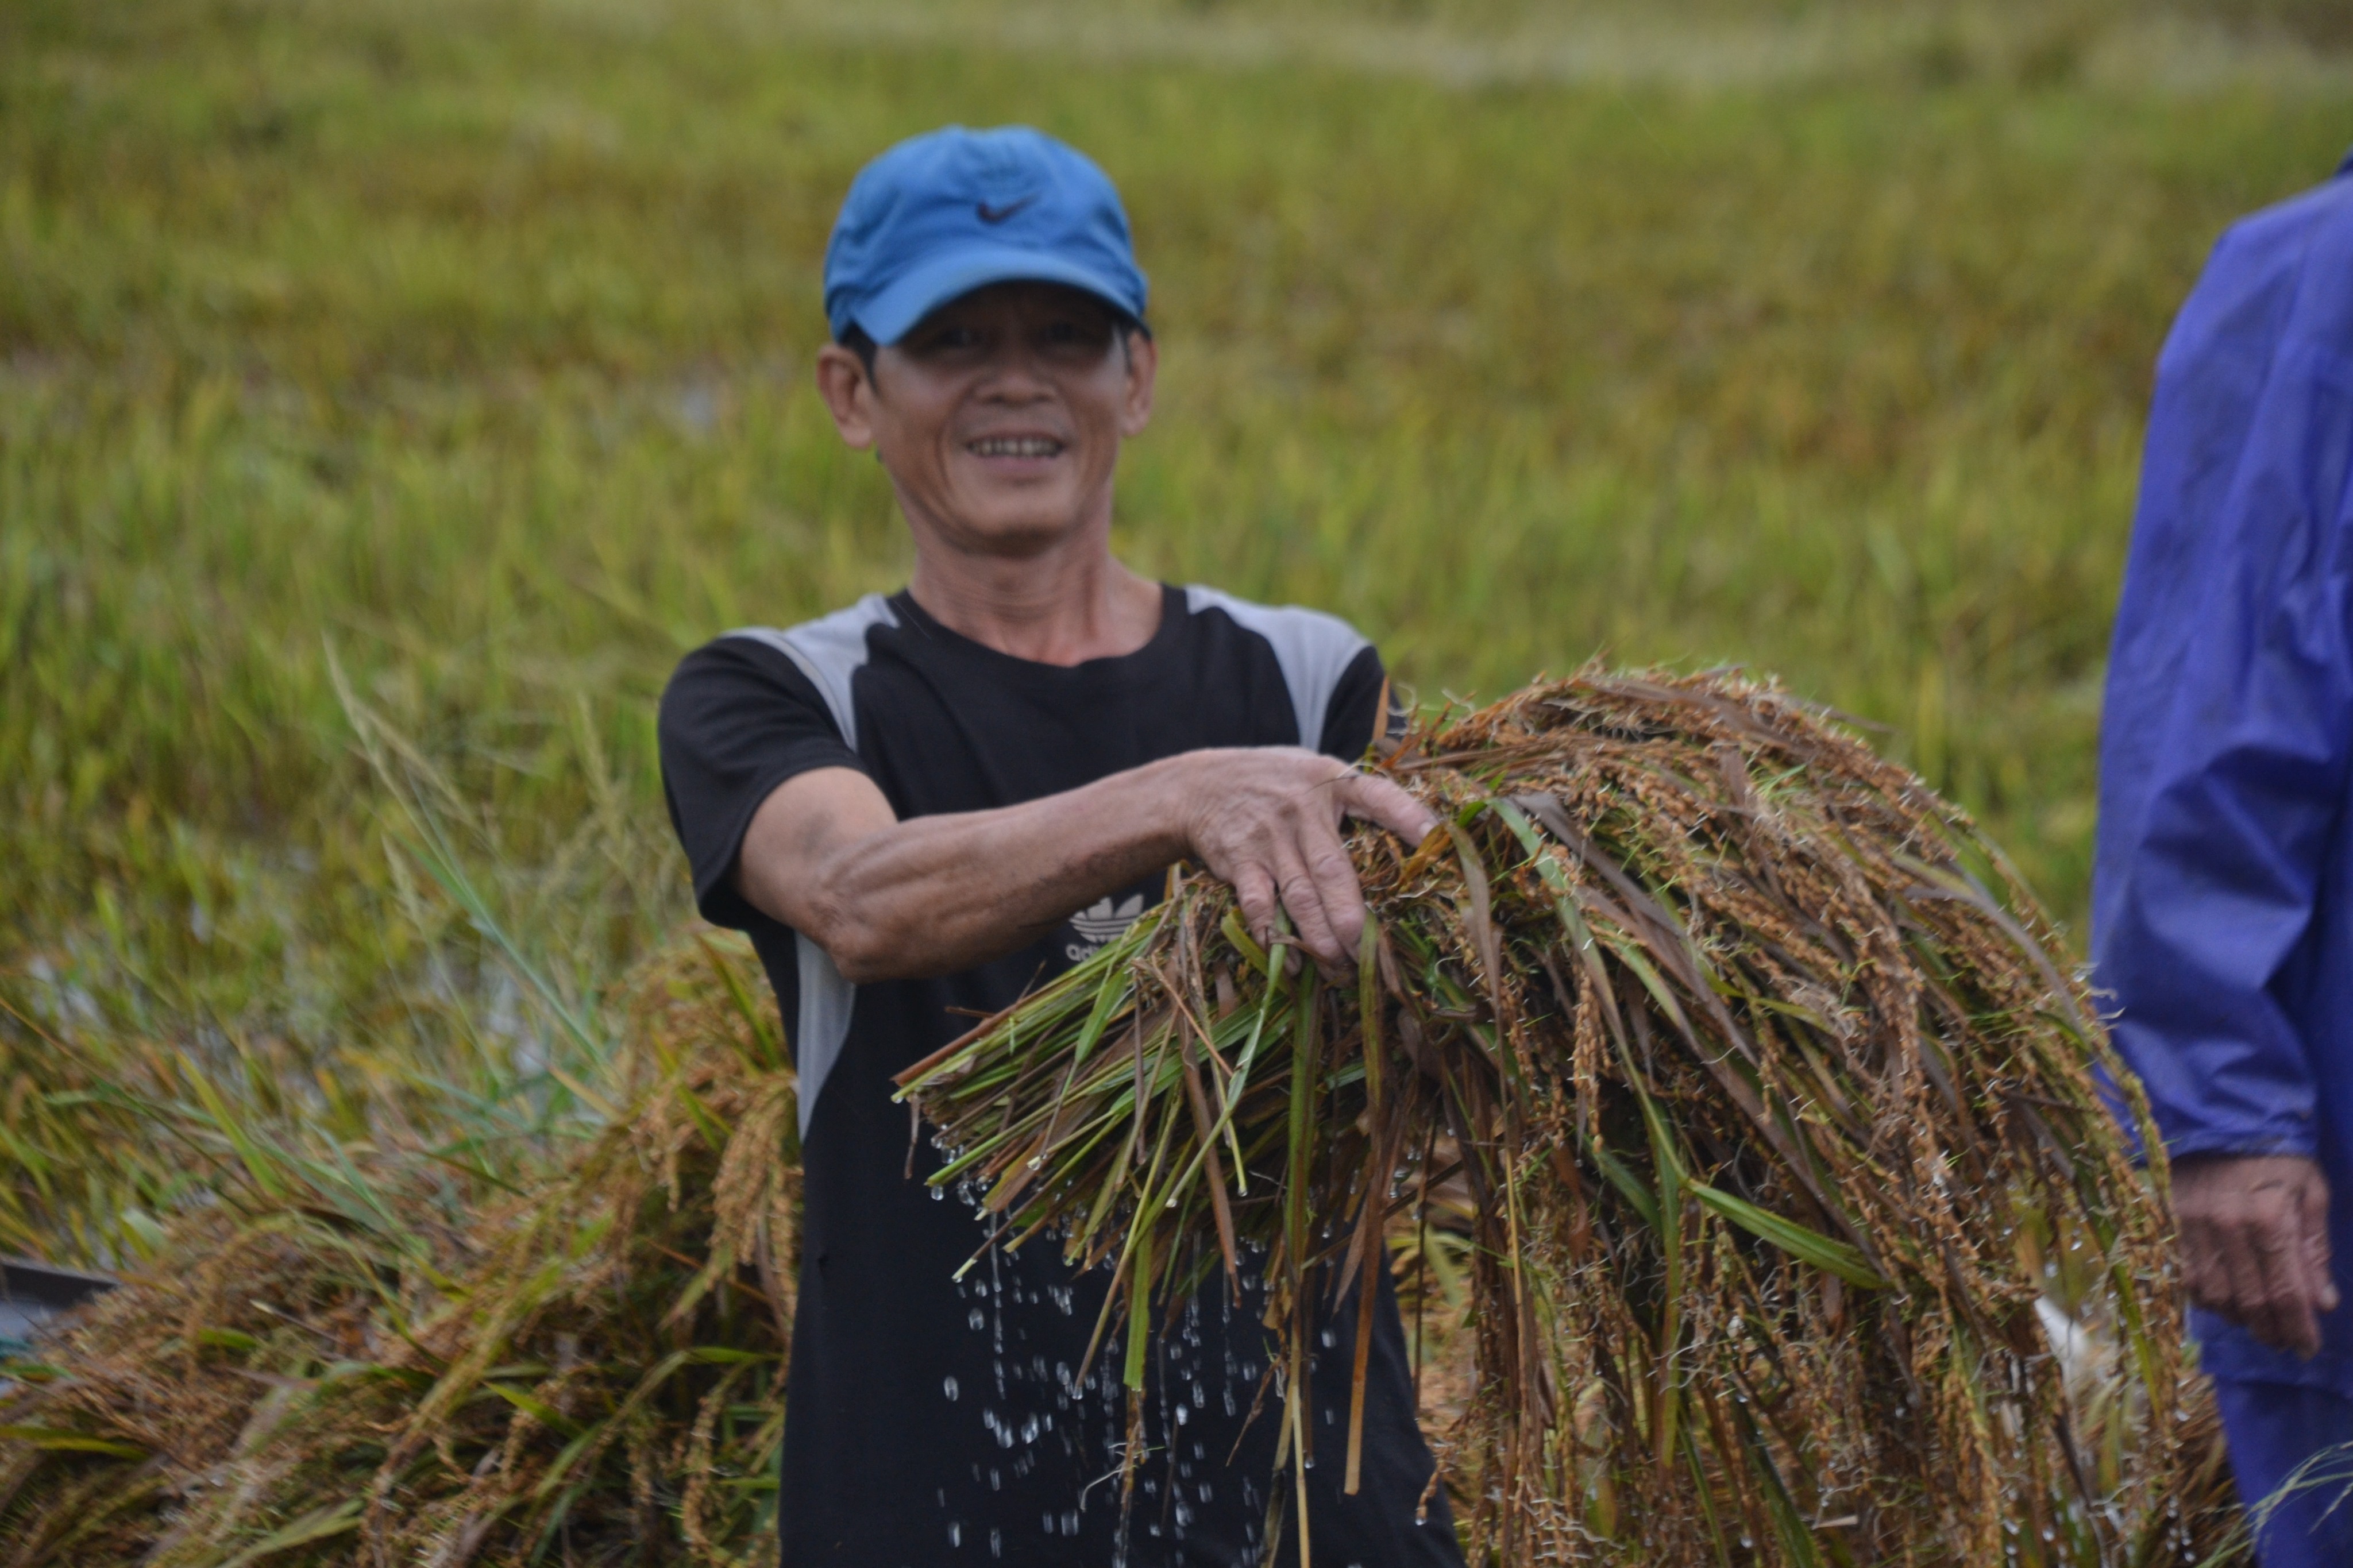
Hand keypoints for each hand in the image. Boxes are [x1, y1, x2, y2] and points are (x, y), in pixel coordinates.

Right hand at [1176, 748, 1437, 975]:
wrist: (1199, 785)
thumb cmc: (1275, 783)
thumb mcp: (1315, 773)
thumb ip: (1354, 799)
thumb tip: (1418, 835)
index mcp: (1333, 782)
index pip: (1379, 796)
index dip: (1408, 816)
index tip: (1435, 839)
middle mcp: (1304, 809)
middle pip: (1333, 870)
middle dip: (1351, 917)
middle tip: (1368, 953)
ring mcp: (1270, 836)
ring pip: (1300, 896)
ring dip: (1319, 938)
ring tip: (1338, 968)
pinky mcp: (1241, 860)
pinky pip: (1259, 905)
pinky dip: (1274, 937)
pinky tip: (1291, 964)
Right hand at [2173, 1154, 2339, 1356]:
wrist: (2218, 1120)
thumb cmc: (2276, 1158)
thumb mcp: (2311, 1193)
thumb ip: (2315, 1249)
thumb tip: (2321, 1302)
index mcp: (2268, 1217)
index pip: (2285, 1291)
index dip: (2298, 1328)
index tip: (2308, 1348)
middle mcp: (2226, 1226)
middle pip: (2249, 1301)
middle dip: (2271, 1331)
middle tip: (2285, 1343)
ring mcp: (2191, 1226)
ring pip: (2213, 1295)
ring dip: (2238, 1318)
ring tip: (2257, 1321)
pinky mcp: (2168, 1224)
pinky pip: (2185, 1278)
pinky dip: (2206, 1298)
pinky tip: (2224, 1298)